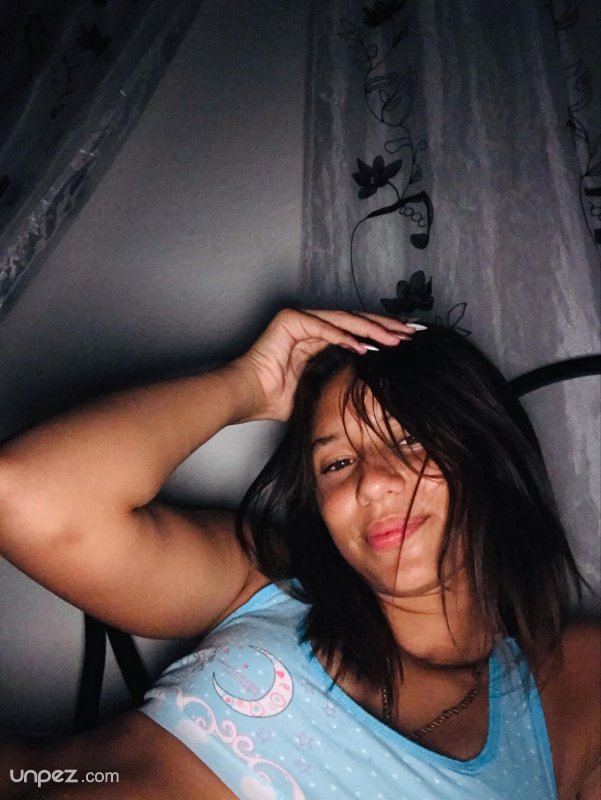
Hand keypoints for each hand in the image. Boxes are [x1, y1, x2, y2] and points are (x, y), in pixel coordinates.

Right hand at [230, 309, 415, 420]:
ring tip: (394, 339)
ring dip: (371, 329)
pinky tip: (363, 347)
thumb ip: (340, 380)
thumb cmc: (275, 399)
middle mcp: (311, 325)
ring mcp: (300, 319)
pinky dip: (343, 336)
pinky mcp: (289, 320)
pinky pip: (322, 326)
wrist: (248, 397)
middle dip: (385, 327)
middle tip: (410, 333)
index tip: (406, 342)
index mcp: (318, 339)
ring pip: (343, 320)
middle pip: (355, 321)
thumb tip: (370, 384)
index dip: (382, 335)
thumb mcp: (319, 390)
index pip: (357, 332)